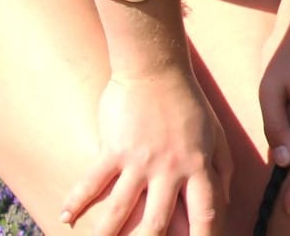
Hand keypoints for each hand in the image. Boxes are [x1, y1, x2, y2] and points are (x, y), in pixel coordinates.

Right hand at [63, 66, 230, 234]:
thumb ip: (221, 171)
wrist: (156, 69)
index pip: (206, 212)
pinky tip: (66, 218)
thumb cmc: (188, 103)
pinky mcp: (113, 149)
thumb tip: (223, 204)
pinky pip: (92, 181)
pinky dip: (76, 201)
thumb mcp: (215, 135)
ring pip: (120, 210)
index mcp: (198, 166)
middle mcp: (170, 168)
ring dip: (106, 234)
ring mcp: (140, 160)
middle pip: (158, 222)